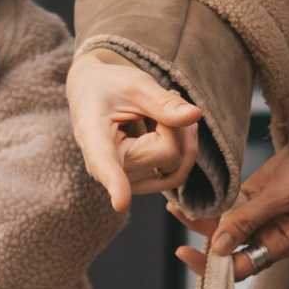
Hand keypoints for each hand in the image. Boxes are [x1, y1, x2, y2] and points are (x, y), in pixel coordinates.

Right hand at [68, 51, 202, 209]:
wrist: (94, 95)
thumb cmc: (109, 86)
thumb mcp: (135, 84)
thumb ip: (164, 102)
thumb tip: (194, 116)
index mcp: (94, 137)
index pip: (105, 163)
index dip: (115, 183)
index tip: (120, 203)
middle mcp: (104, 168)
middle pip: (167, 155)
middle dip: (174, 125)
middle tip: (162, 99)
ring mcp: (122, 181)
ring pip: (176, 168)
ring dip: (181, 138)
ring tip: (164, 112)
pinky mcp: (138, 185)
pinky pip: (175, 175)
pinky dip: (180, 149)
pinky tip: (168, 126)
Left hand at [180, 145, 288, 283]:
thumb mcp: (279, 199)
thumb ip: (248, 220)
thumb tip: (219, 246)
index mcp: (279, 244)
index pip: (242, 266)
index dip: (214, 266)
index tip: (187, 254)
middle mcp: (266, 234)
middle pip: (229, 248)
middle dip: (203, 242)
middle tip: (179, 237)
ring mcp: (257, 216)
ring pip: (223, 226)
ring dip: (202, 220)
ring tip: (176, 209)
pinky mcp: (250, 197)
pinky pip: (226, 207)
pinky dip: (210, 204)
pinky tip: (192, 198)